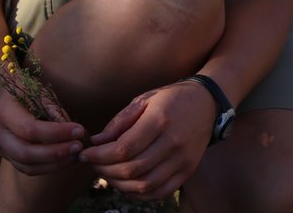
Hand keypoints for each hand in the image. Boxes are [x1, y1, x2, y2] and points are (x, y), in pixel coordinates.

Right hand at [0, 90, 85, 175]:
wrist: (9, 97)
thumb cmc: (27, 90)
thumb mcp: (40, 91)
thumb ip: (55, 110)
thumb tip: (73, 132)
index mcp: (4, 113)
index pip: (30, 129)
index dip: (56, 133)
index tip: (79, 130)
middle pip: (26, 153)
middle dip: (56, 153)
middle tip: (78, 147)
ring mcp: (2, 150)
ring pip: (28, 166)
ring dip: (55, 164)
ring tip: (75, 154)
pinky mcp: (10, 158)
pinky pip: (30, 169)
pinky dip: (50, 167)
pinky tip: (66, 159)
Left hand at [78, 81, 215, 200]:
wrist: (207, 103)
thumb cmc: (171, 98)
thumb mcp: (144, 99)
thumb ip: (119, 122)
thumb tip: (96, 142)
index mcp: (159, 120)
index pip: (123, 148)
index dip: (99, 155)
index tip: (85, 154)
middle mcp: (172, 142)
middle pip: (132, 169)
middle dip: (105, 170)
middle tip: (92, 164)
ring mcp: (182, 160)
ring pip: (145, 185)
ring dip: (119, 184)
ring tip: (106, 174)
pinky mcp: (188, 171)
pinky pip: (160, 192)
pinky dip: (139, 194)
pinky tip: (126, 184)